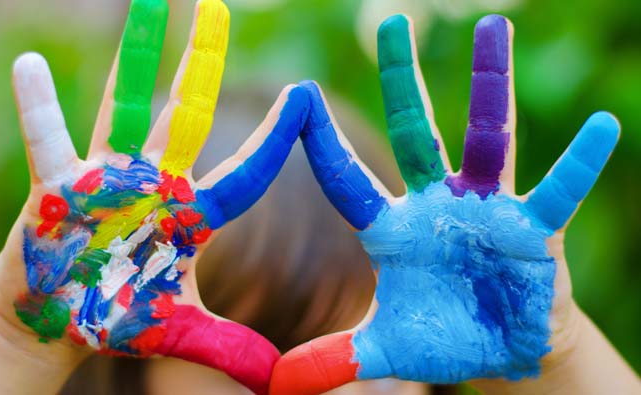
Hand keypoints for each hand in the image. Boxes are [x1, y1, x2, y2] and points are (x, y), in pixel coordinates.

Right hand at [0, 1, 307, 393]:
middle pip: (186, 112)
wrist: (61, 318)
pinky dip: (40, 106)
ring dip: (135, 56)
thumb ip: (227, 348)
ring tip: (149, 2)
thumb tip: (276, 382)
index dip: (274, 137)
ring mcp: (107, 176)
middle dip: (201, 62)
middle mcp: (155, 182)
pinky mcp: (58, 186)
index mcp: (191, 213)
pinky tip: (32, 64)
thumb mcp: (178, 330)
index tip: (304, 94)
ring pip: (123, 106)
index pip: (245, 170)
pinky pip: (48, 140)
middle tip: (220, 7)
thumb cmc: (116, 315)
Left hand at [270, 14, 618, 393]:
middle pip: (413, 132)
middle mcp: (436, 204)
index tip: (297, 95)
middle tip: (391, 22)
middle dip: (401, 80)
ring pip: (488, 138)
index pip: (348, 179)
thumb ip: (337, 358)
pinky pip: (558, 189)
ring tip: (493, 27)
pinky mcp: (535, 227)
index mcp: (393, 228)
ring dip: (490, 85)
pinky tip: (601, 126)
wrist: (500, 352)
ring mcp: (487, 208)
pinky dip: (579, 163)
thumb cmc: (442, 341)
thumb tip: (280, 384)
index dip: (320, 144)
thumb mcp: (387, 351)